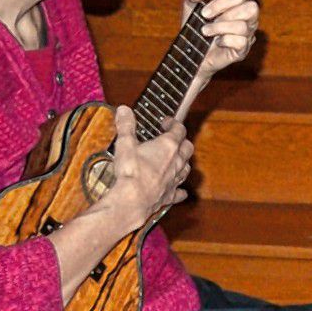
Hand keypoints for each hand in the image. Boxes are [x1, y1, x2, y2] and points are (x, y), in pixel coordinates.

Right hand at [98, 115, 194, 230]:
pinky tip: (182, 192)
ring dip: (183, 162)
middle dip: (182, 141)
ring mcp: (174, 179)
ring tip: (178, 160)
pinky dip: (180, 190)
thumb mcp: (125, 144)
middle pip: (187, 148)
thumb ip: (126, 126)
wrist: (132, 201)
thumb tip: (124, 110)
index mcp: (167, 146)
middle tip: (174, 138)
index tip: (167, 122)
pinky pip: (179, 192)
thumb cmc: (130, 172)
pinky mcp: (169, 195)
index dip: (174, 124)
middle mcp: (176, 162)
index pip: (178, 130)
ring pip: (186, 168)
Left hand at [186, 0, 259, 78]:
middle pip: (251, 8)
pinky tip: (217, 42)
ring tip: (206, 32)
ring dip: (219, 28)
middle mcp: (247, 18)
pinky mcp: (243, 50)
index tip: (204, 12)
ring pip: (243, 26)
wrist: (190, 52)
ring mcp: (247, 35)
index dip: (221, 2)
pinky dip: (226, 41)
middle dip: (226, 14)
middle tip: (208, 20)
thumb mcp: (189, 6)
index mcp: (237, 4)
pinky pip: (241, 42)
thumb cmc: (195, 26)